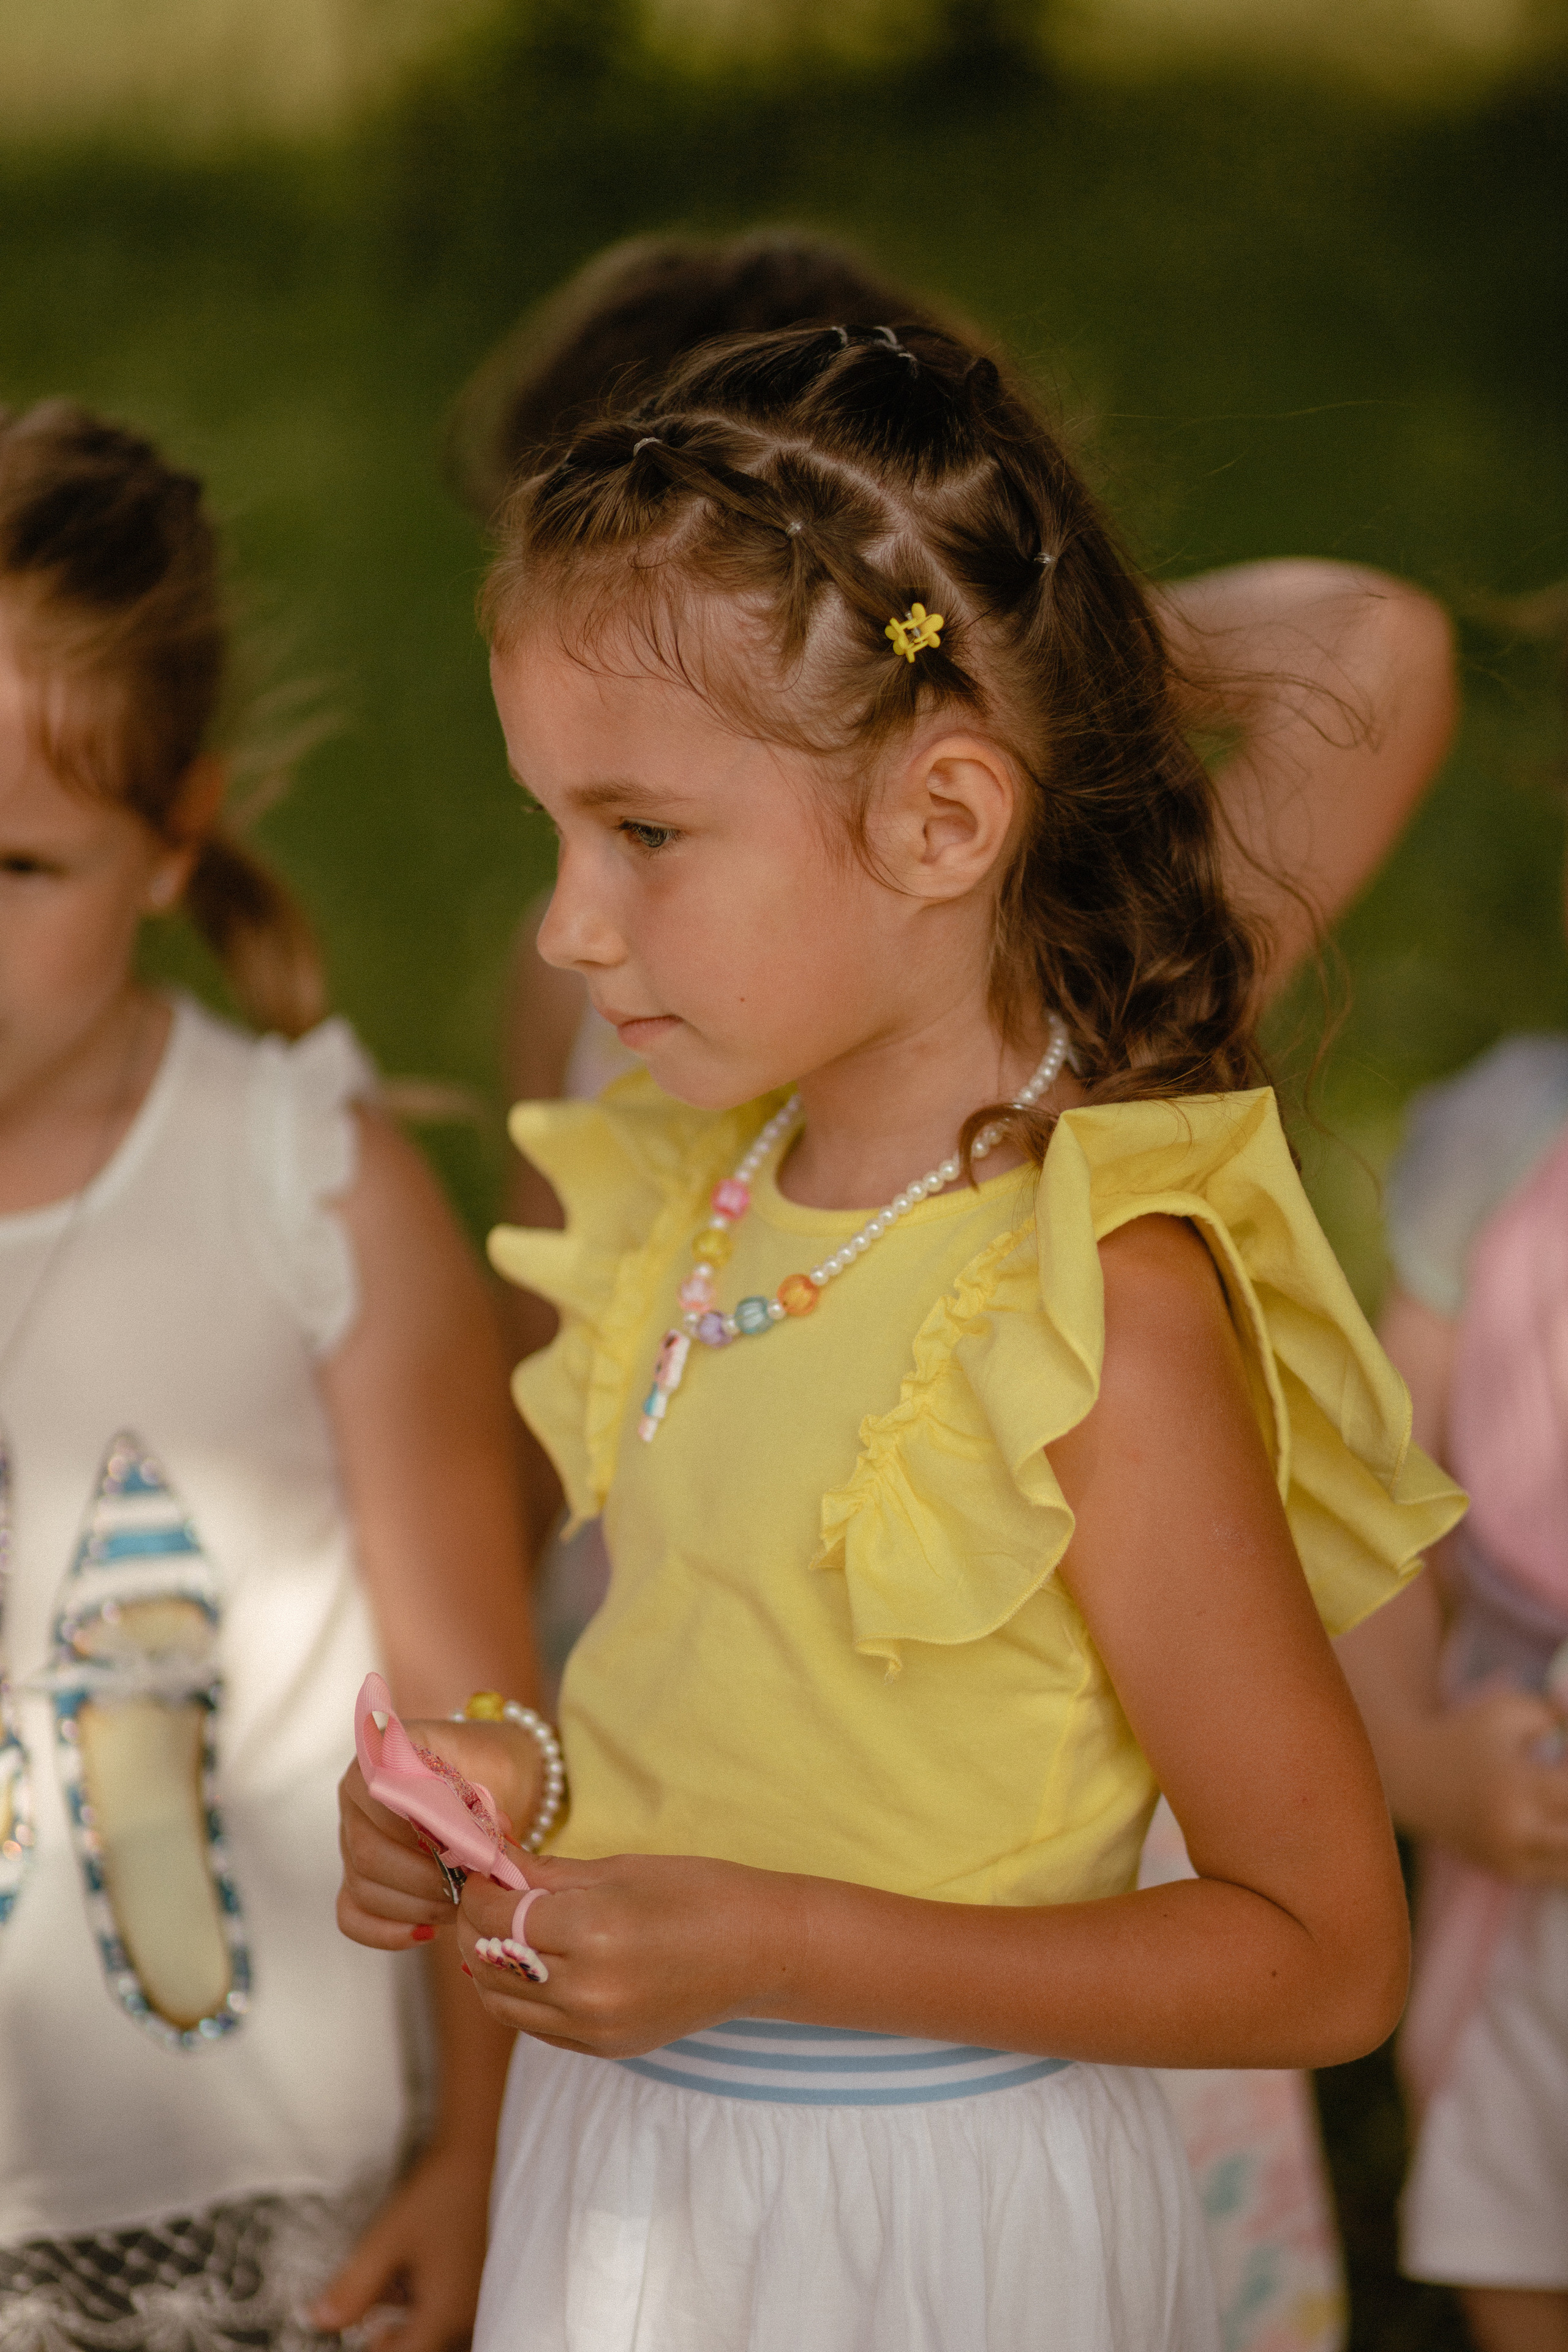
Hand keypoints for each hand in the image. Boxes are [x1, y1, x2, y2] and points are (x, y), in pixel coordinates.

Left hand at [306, 2139, 490, 2351]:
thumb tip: (319, 2320)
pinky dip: (430, 2294)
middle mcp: (471, 2313)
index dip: (378, 2347)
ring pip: (437, 2322)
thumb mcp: (387, 2239)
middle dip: (394, 2327)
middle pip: (423, 2340)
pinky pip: (454, 2305)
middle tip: (379, 2296)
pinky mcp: (488, 2279)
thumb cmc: (439, 2192)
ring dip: (411, 2309)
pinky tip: (418, 2262)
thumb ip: (352, 2289)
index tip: (366, 2329)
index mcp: (448, 2312)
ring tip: (397, 2269)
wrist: (482, 2151)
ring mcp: (483, 2297)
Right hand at [337, 1717, 540, 1950]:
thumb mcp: (495, 1769)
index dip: (421, 1830)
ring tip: (462, 1904)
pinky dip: (386, 1931)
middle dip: (427, 1878)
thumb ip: (485, 1799)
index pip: (379, 1800)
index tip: (466, 1847)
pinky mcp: (357, 1878)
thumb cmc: (490, 1766)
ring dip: (418, 1906)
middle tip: (472, 1886)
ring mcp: (350, 1843)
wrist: (493, 1775)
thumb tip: (488, 1838)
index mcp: (379, 1760)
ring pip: (365, 1889)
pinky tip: (426, 1932)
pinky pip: (353, 1916)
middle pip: (369, 1854)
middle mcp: (355, 1802)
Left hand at [454, 1849, 792, 2057]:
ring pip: (500, 2003)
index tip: (480, 1869)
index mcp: (591, 1930)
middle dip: (475, 1924)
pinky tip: (533, 1963)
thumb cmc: (698, 1894)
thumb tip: (493, 1862)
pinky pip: (534, 2026)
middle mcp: (585, 1989)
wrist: (760, 1952)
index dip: (478, 1889)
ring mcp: (593, 2027)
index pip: (498, 1914)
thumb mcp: (620, 1869)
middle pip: (489, 1961)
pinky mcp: (603, 2049)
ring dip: (488, 1964)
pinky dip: (518, 1995)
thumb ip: (548, 1873)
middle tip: (486, 1895)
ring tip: (503, 1929)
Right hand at [1400, 1688, 1567, 1881]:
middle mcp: (1516, 1830)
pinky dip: (1565, 1852)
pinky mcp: (1509, 1873)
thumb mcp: (1507, 1711)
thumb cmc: (1466, 1736)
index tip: (1561, 1767)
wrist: (1412, 1778)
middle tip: (1561, 1788)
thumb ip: (1556, 1716)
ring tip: (1553, 1805)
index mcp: (1516, 1786)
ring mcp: (1512, 1858)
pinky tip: (1552, 1824)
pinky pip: (1559, 1874)